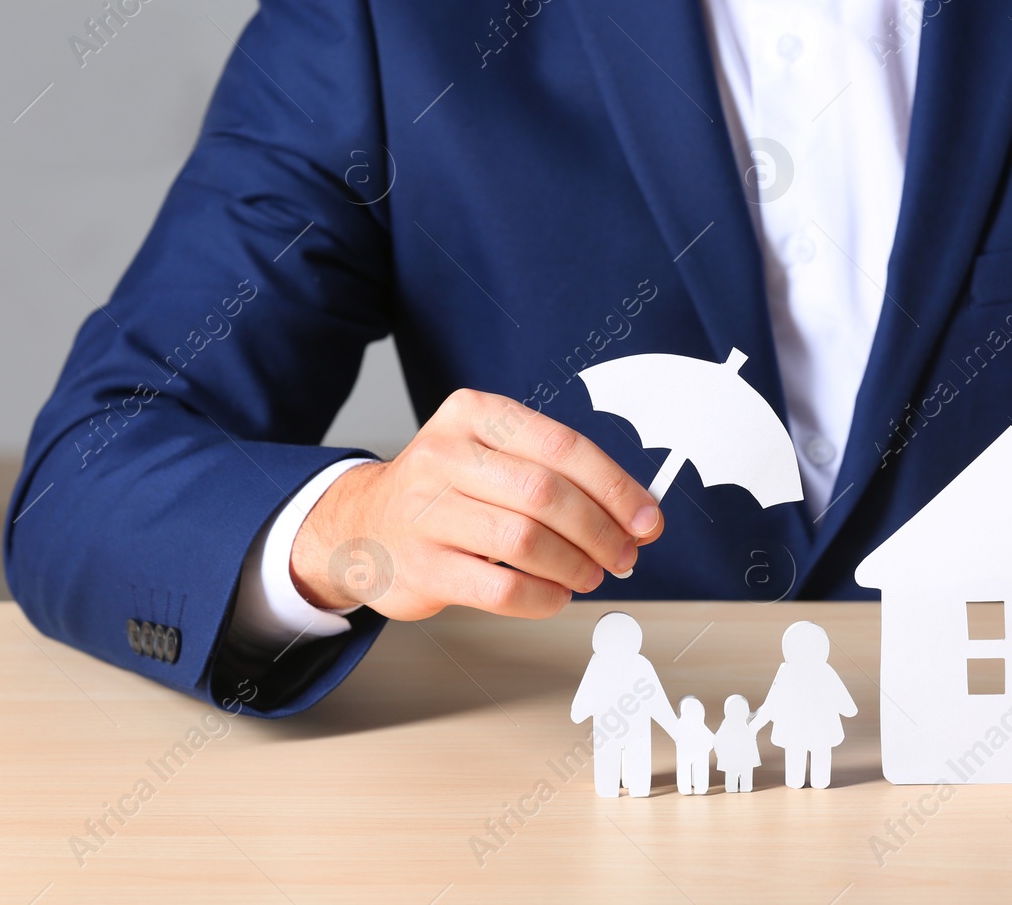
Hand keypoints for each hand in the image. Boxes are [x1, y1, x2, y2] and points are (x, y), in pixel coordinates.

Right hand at [290, 388, 662, 620]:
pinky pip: (499, 589)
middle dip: (600, 530)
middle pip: (546, 494)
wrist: (364, 524)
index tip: (647, 519)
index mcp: (473, 414)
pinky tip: (555, 594)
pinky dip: (542, 598)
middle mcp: (444, 455)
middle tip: (625, 555)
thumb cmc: (448, 490)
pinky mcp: (421, 567)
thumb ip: (559, 474)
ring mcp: (426, 512)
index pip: (562, 445)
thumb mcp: (493, 455)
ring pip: (524, 542)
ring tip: (590, 574)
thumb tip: (637, 514)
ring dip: (574, 565)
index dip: (615, 487)